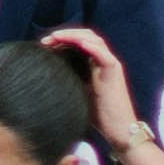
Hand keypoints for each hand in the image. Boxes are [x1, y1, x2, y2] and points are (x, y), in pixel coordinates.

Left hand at [36, 22, 141, 142]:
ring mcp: (110, 64)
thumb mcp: (79, 94)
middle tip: (46, 40)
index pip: (79, 42)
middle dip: (65, 35)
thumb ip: (69, 82)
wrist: (119, 130)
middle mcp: (103, 60)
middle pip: (85, 36)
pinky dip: (93, 47)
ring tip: (57, 37)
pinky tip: (81, 44)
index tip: (44, 44)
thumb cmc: (99, 115)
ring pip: (94, 41)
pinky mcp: (114, 73)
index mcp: (94, 64)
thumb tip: (46, 78)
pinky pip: (105, 56)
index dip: (62, 39)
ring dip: (75, 36)